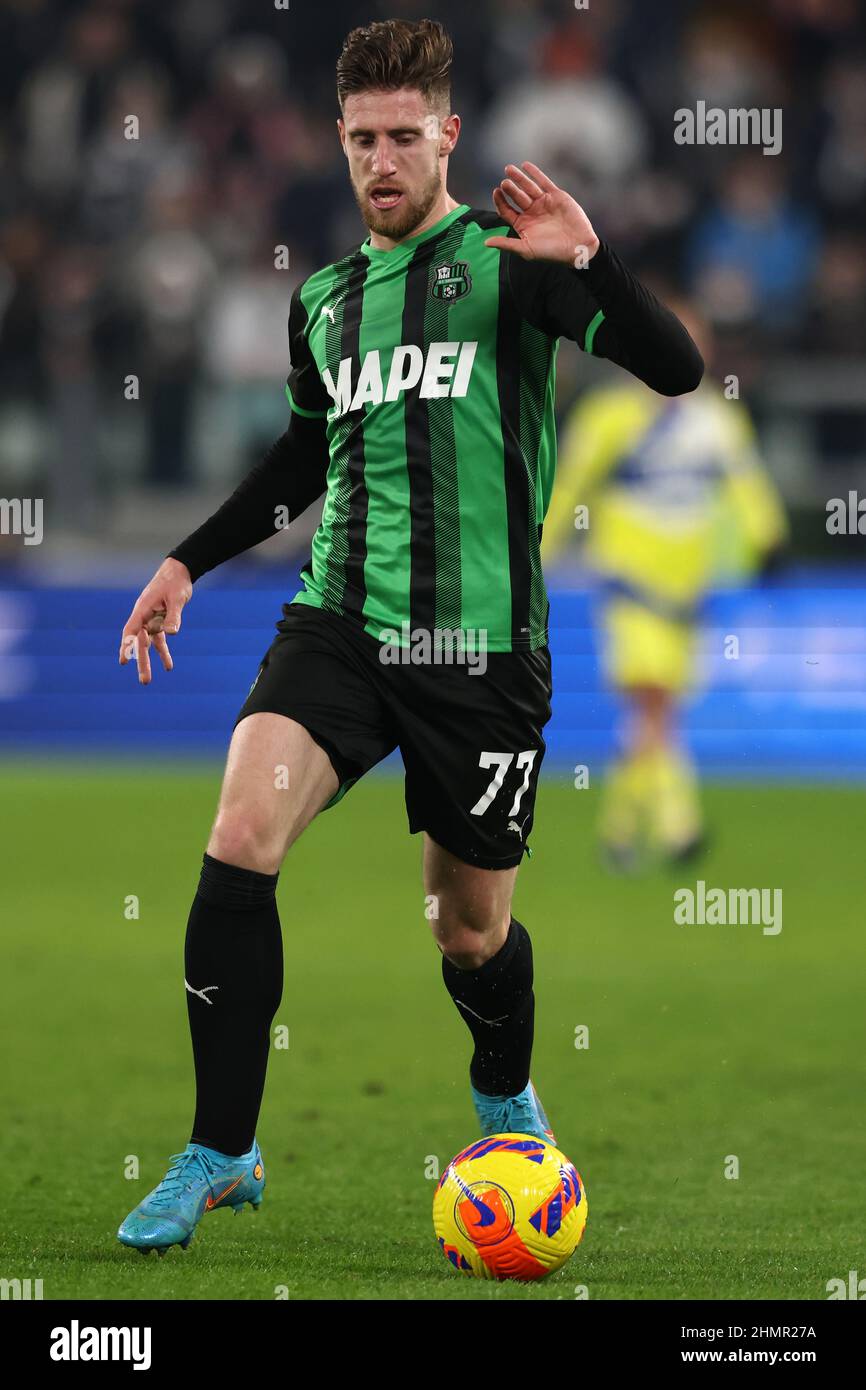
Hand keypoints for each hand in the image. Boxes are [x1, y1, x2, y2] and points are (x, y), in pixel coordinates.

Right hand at [119, 557, 192, 684]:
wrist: (180, 571)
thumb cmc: (176, 582)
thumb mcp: (177, 599)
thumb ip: (174, 616)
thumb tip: (172, 633)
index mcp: (142, 609)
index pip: (131, 630)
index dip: (126, 646)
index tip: (123, 660)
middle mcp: (143, 616)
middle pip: (140, 642)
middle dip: (141, 662)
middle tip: (144, 681)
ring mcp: (151, 620)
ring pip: (148, 644)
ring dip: (150, 660)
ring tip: (148, 680)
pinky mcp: (160, 621)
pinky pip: (159, 639)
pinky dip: (163, 652)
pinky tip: (168, 666)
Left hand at [484, 161, 599, 266]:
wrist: (577, 246)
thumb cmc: (551, 252)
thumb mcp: (526, 249)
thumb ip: (507, 244)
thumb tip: (486, 243)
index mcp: (523, 225)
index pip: (507, 210)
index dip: (500, 201)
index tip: (496, 192)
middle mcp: (532, 212)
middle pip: (517, 197)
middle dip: (510, 189)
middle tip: (504, 183)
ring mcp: (543, 203)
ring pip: (528, 187)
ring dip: (519, 178)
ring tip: (509, 169)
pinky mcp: (555, 196)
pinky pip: (543, 182)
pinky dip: (535, 173)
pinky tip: (525, 165)